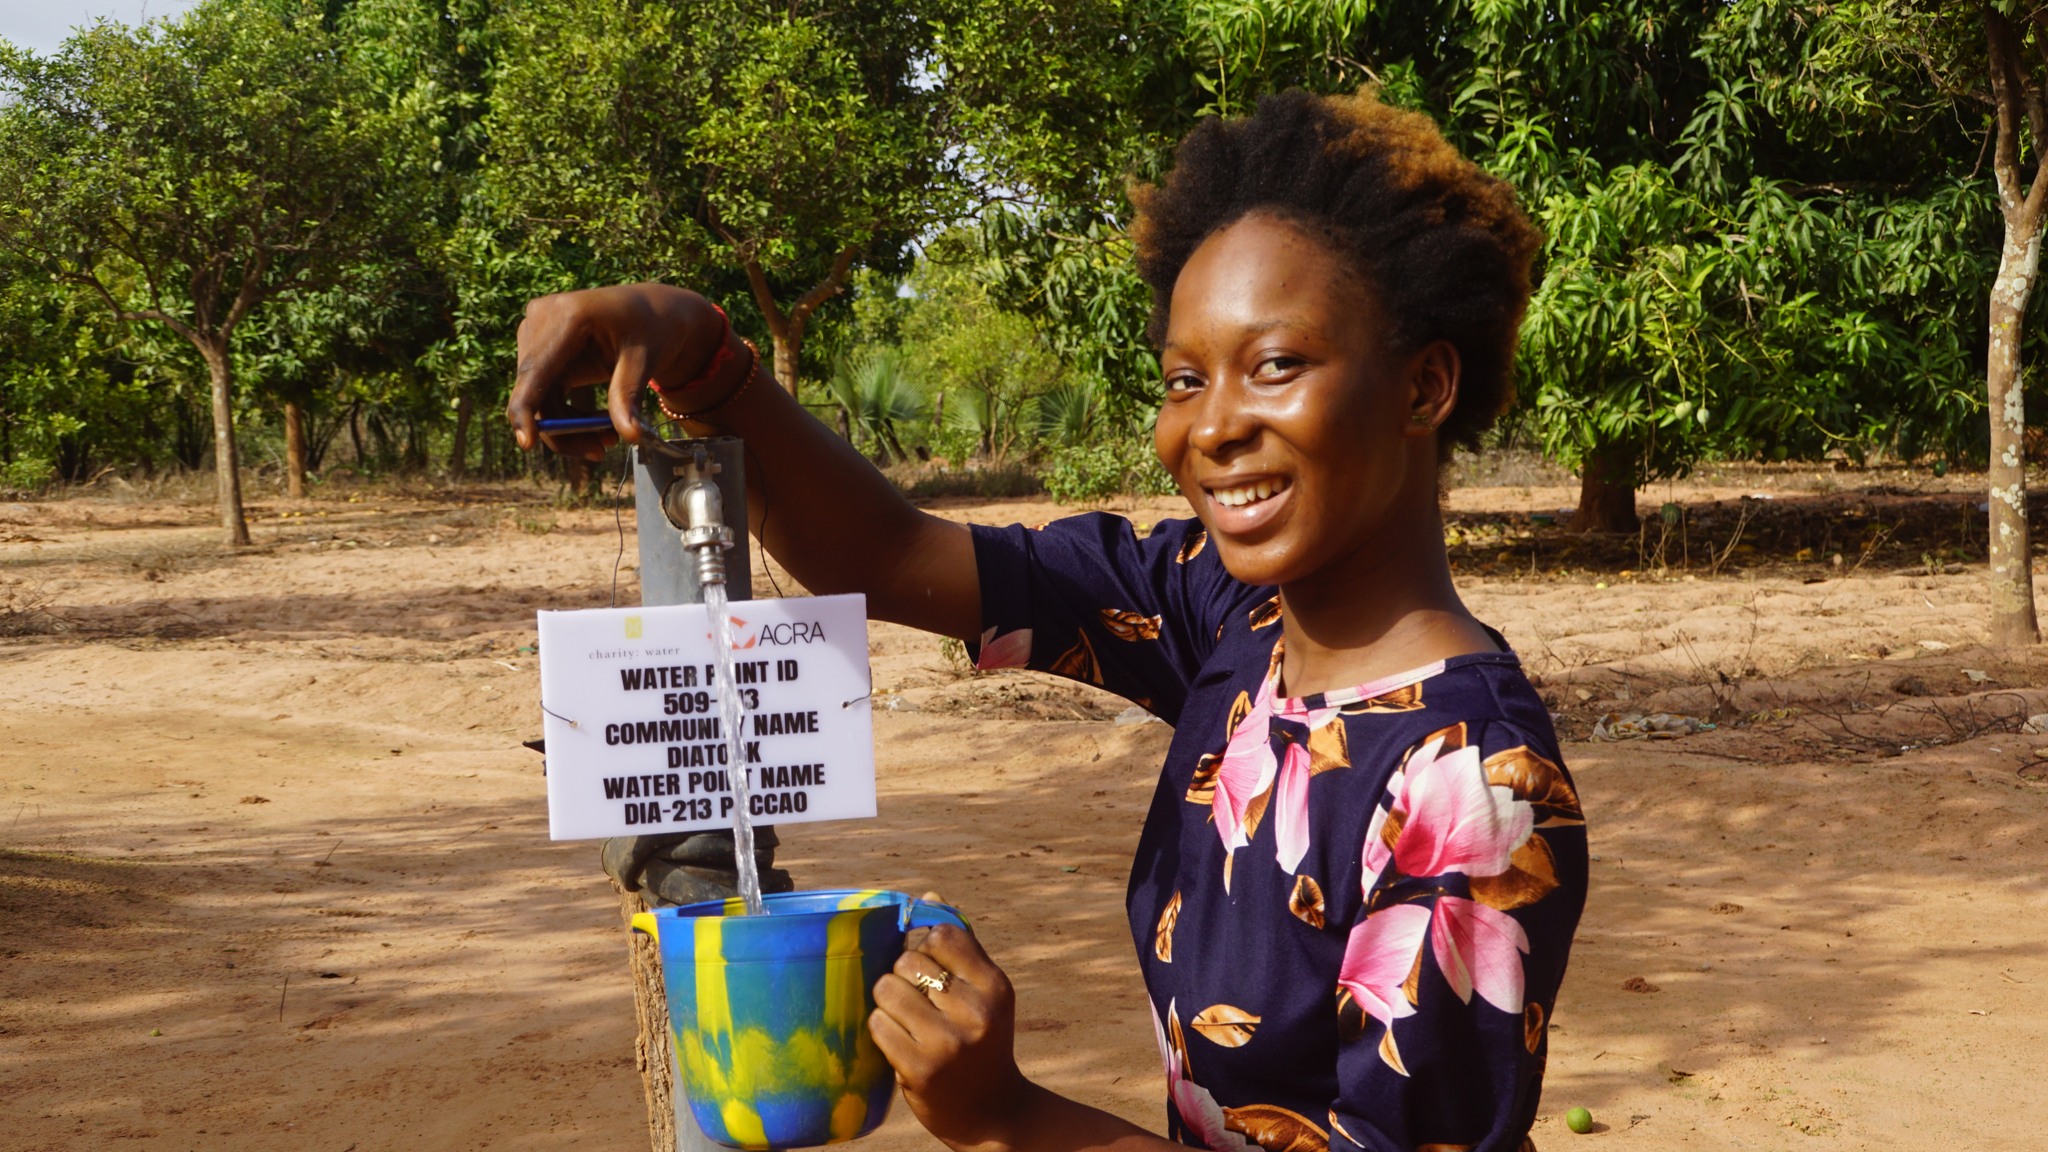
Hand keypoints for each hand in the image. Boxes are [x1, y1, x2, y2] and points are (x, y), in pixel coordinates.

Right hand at [506, 283, 728, 459]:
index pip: (536, 369)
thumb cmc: (653, 329)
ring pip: (537, 397)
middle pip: (535, 390)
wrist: (652, 311)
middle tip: (603, 450)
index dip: (526, 408)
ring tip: (609, 439)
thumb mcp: (645, 360)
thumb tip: (631, 437)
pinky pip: (543, 394)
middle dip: (565, 429)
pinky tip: (600, 424)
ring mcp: (535, 331)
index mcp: (569, 314)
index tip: (526, 444)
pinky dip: (568, 415)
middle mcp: (542, 317)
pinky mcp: (538, 347)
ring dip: (569, 426)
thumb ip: (629, 395)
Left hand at [871, 916, 1032, 1150]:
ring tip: (905, 1019)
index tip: (926, 963)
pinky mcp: (919, 1069)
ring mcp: (947, 1042)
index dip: (923, 943)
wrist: (992, 1113)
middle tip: (916, 1000)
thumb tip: (929, 897)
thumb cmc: (982, 1042)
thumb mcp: (985, 994)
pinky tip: (899, 1041)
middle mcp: (975, 1012)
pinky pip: (877, 1024)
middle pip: (907, 960)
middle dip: (902, 975)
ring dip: (887, 1002)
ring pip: (887, 989)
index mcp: (995, 986)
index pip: (941, 935)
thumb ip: (961, 946)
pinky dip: (881, 1029)